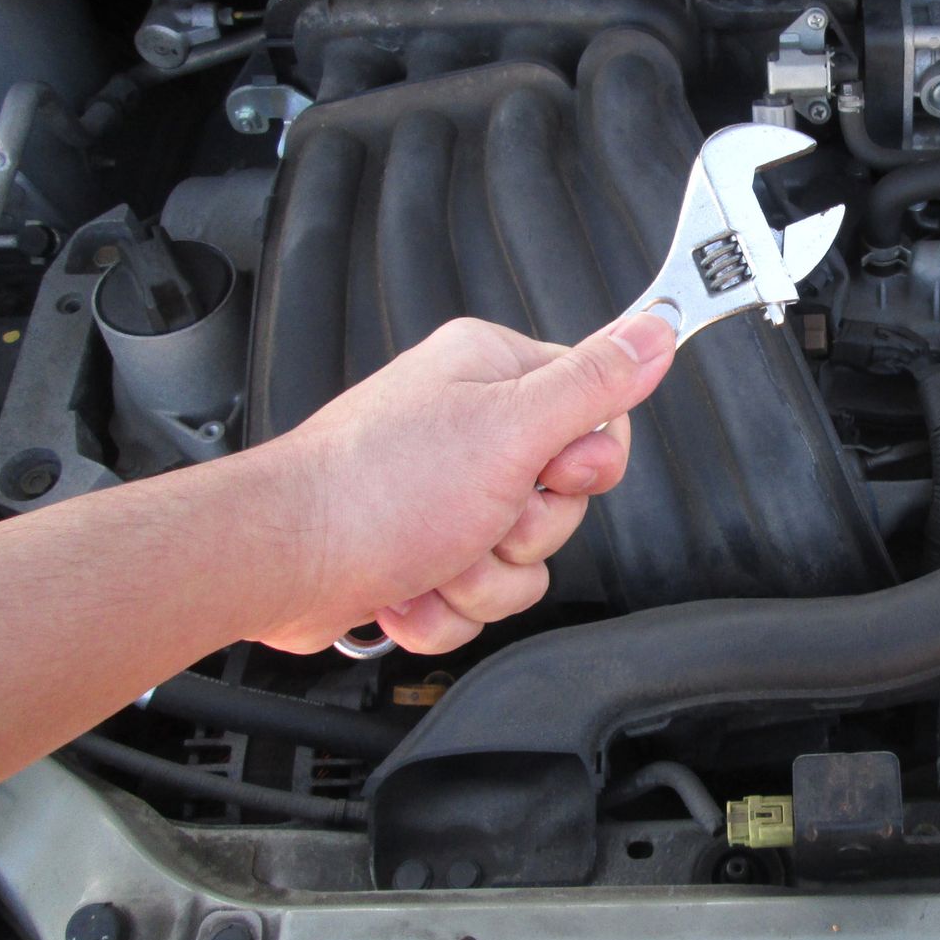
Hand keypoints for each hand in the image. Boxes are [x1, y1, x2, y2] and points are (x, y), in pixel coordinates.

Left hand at [250, 312, 674, 653]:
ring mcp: (443, 495)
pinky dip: (443, 608)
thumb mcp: (510, 427)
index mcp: (492, 374)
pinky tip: (405, 588)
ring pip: (522, 561)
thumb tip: (657, 331)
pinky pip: (475, 597)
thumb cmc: (377, 489)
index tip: (554, 473)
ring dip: (480, 580)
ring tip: (431, 557)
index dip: (586, 462)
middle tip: (480, 518)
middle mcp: (468, 427)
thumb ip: (593, 384)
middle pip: (562, 500)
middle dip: (523, 535)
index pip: (595, 412)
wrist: (282, 563)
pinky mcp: (420, 552)